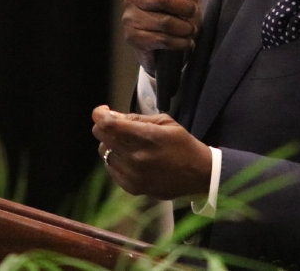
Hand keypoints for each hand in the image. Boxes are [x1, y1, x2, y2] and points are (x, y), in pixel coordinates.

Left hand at [91, 105, 211, 199]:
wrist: (199, 175)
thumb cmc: (183, 144)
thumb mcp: (165, 122)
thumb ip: (136, 118)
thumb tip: (111, 115)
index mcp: (147, 137)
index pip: (108, 124)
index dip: (100, 114)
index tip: (104, 111)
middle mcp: (137, 157)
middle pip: (101, 137)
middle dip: (105, 126)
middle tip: (117, 125)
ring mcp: (133, 175)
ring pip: (103, 153)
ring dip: (110, 144)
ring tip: (127, 143)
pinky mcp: (132, 188)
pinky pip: (110, 169)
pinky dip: (115, 160)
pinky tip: (130, 157)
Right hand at [121, 0, 204, 72]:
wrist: (159, 51)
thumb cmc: (173, 15)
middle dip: (185, 8)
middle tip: (194, 13)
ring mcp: (130, 18)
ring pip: (165, 21)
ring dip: (185, 28)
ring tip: (191, 31)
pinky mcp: (133, 38)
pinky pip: (162, 39)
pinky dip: (180, 43)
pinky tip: (185, 43)